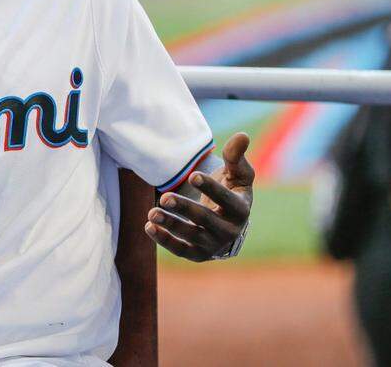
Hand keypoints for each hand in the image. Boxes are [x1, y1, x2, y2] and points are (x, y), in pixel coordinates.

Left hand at [145, 132, 254, 261]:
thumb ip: (236, 156)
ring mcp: (212, 245)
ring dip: (170, 224)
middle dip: (184, 208)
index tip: (193, 175)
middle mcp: (229, 231)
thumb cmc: (231, 191)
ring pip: (190, 235)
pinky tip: (149, 226)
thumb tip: (242, 135)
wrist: (228, 223)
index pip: (226, 200)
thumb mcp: (238, 174)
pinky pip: (180, 249)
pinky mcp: (197, 254)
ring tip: (152, 212)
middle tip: (165, 197)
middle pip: (205, 219)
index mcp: (241, 210)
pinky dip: (164, 240)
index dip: (211, 188)